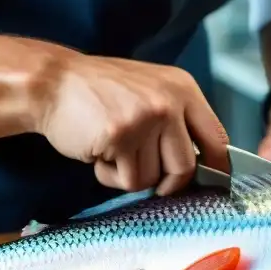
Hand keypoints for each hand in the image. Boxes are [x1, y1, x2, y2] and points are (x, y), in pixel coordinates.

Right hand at [36, 51, 229, 194]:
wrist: (53, 83)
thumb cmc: (99, 94)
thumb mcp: (149, 93)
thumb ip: (176, 121)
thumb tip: (201, 165)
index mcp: (183, 88)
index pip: (216, 138)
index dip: (217, 169)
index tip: (212, 185)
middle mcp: (170, 101)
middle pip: (186, 167)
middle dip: (166, 182)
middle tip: (142, 173)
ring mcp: (146, 118)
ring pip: (152, 179)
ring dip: (129, 175)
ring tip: (112, 149)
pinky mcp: (122, 137)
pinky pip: (126, 180)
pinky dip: (109, 176)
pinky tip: (99, 152)